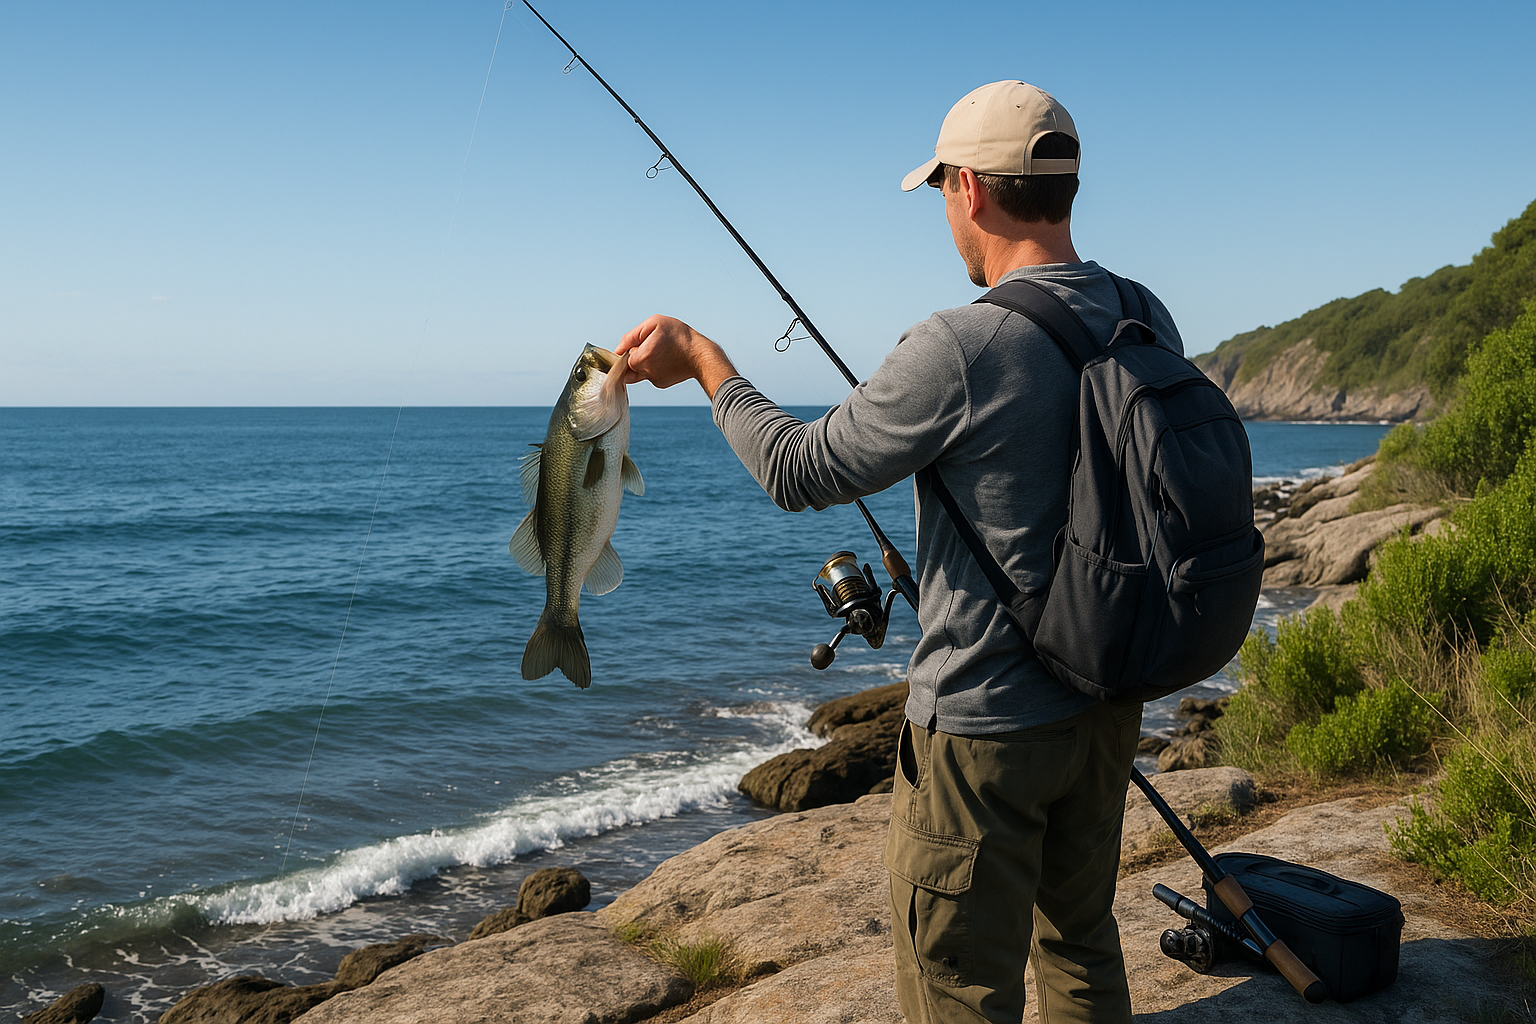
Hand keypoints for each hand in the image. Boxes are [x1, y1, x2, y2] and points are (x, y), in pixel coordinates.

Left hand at [617, 315, 738, 397]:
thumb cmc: (679, 335)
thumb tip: (617, 349)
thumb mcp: (654, 323)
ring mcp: (653, 380)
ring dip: (646, 361)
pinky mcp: (661, 384)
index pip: (624, 355)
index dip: (632, 347)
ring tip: (662, 351)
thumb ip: (632, 336)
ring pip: (640, 370)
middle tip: (654, 344)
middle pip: (631, 364)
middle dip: (638, 354)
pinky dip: (655, 367)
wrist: (701, 355)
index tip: (643, 342)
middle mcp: (645, 373)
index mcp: (640, 358)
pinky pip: (651, 375)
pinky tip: (667, 359)